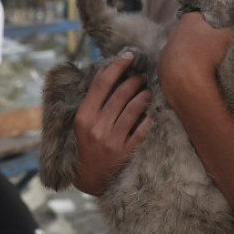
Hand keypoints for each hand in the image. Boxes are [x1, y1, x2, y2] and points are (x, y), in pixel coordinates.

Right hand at [73, 51, 150, 195]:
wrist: (90, 178)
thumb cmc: (87, 143)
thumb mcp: (83, 122)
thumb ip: (94, 99)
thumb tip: (107, 70)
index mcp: (84, 117)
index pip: (101, 84)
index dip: (116, 66)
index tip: (128, 55)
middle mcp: (97, 128)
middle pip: (120, 93)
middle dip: (134, 80)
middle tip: (141, 75)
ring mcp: (113, 141)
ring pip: (134, 108)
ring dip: (144, 94)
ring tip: (146, 91)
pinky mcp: (126, 153)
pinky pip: (143, 128)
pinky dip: (149, 116)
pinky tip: (151, 111)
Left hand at [158, 12, 233, 114]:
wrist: (188, 85)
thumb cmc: (208, 55)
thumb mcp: (229, 37)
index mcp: (188, 21)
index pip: (200, 16)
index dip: (211, 23)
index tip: (219, 32)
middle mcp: (173, 33)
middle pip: (188, 33)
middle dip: (198, 39)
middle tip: (212, 50)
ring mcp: (165, 52)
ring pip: (179, 50)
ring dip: (188, 55)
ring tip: (202, 66)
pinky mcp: (161, 70)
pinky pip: (173, 67)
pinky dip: (181, 70)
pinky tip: (191, 77)